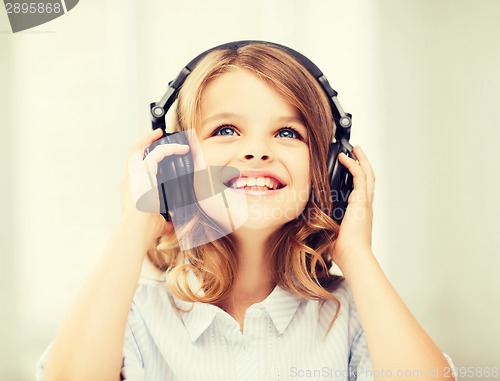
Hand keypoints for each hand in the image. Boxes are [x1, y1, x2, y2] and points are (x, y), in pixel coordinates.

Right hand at [120, 129, 189, 240]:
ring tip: (164, 134)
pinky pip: (159, 152)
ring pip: (140, 148)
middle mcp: (128, 179)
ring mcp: (133, 173)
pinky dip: (171, 148)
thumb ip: (164, 220)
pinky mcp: (144, 170)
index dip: (141, 160)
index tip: (152, 155)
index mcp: (129, 190)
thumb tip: (172, 223)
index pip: (133, 169)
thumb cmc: (145, 229)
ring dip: (152, 139)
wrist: (137, 228)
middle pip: (132, 153)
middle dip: (143, 142)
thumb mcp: (157, 223)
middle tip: (156, 136)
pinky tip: (183, 148)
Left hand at [331, 146, 374, 270]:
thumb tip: (307, 218)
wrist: (352, 255)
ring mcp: (365, 202)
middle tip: (357, 152)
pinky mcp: (362, 201)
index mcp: (360, 212)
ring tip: (355, 150)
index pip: (362, 189)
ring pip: (368, 174)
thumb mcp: (329, 230)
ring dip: (361, 160)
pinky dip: (353, 165)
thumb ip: (323, 221)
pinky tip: (346, 158)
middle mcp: (365, 205)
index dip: (358, 176)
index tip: (351, 167)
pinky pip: (360, 177)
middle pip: (369, 178)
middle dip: (363, 163)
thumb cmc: (342, 249)